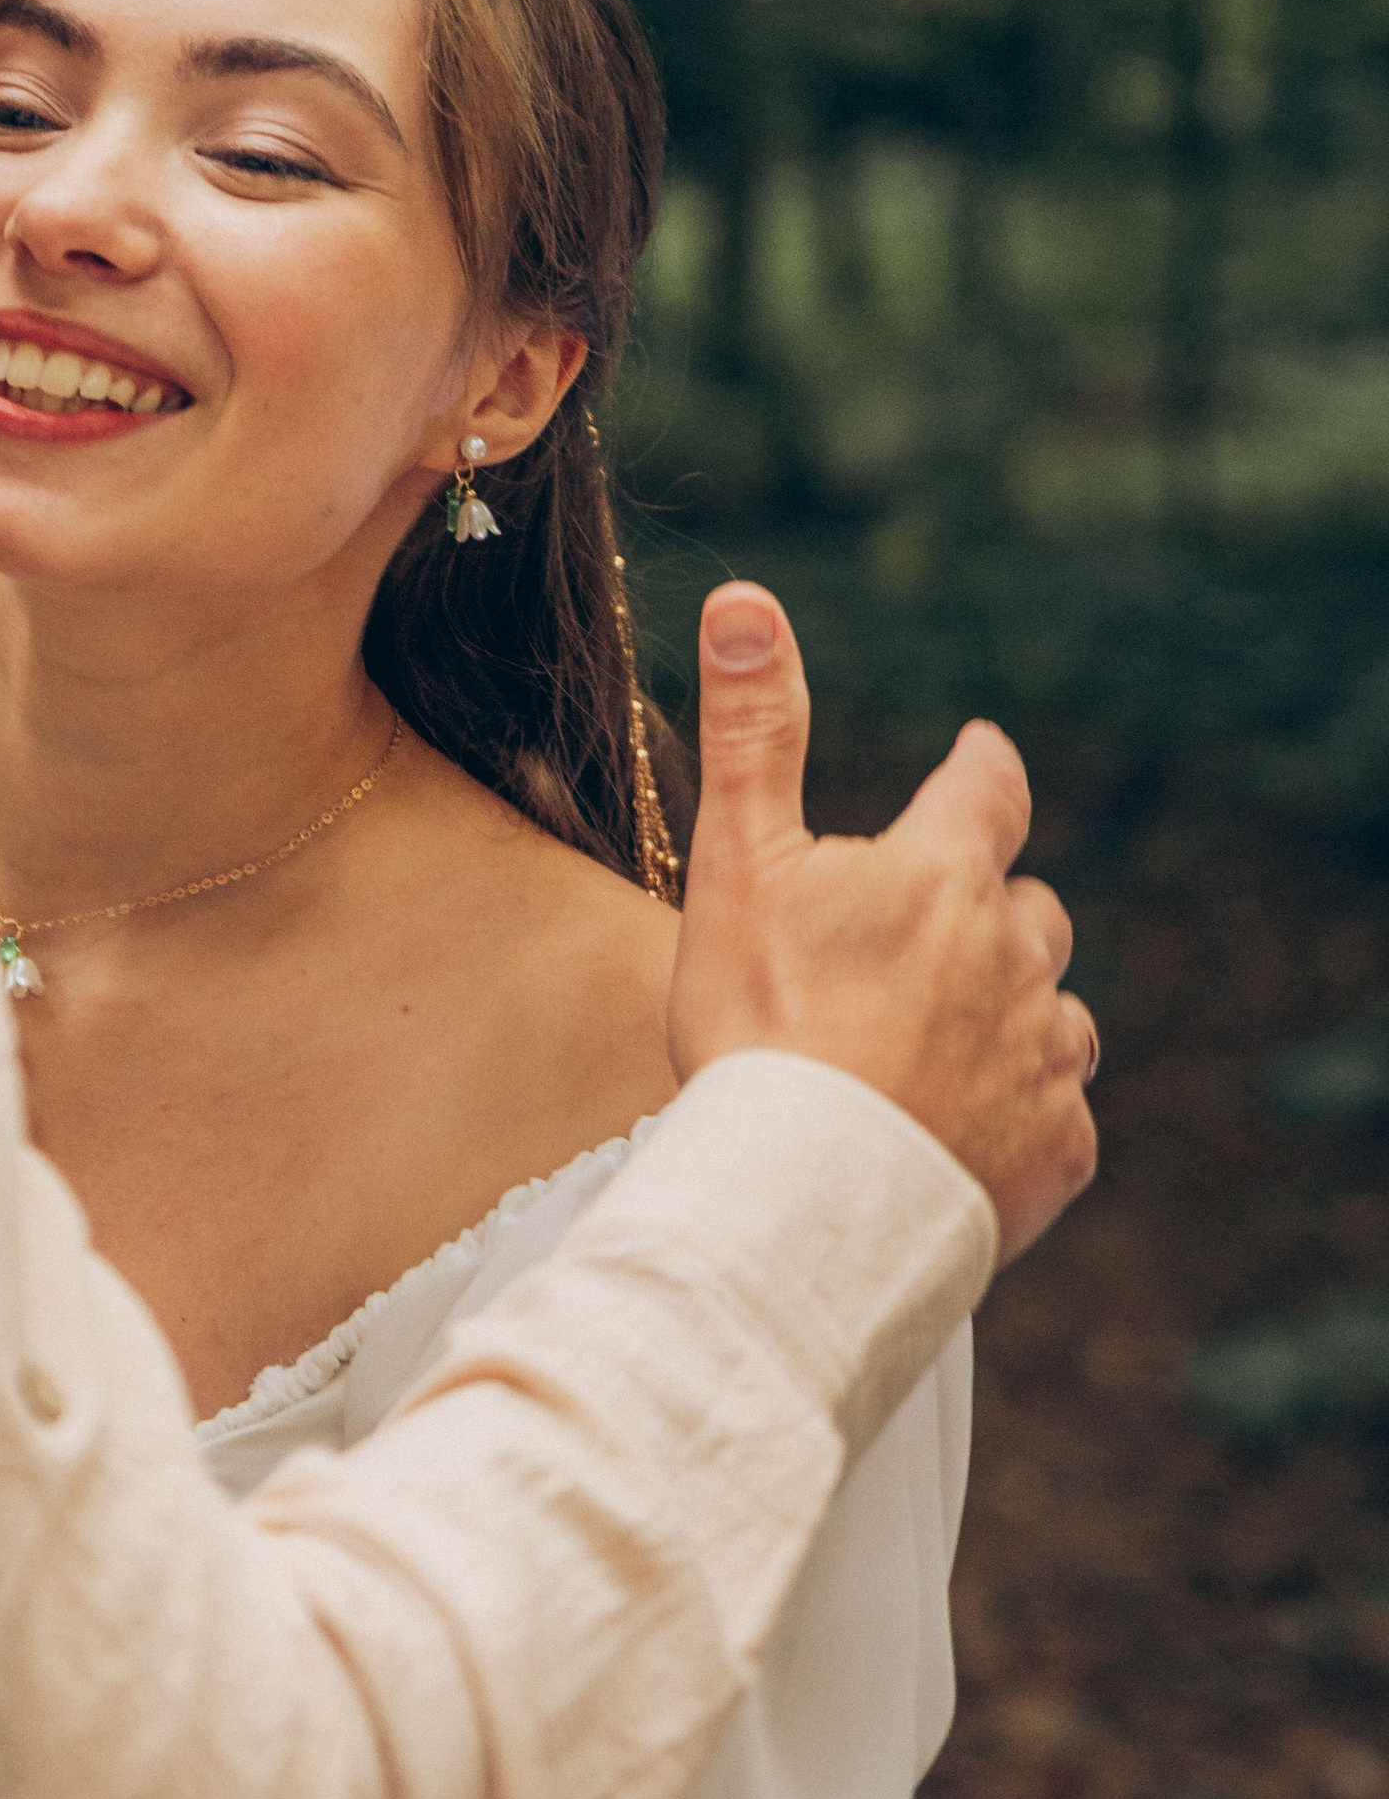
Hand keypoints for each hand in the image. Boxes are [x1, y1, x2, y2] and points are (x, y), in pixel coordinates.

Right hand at [667, 583, 1095, 1260]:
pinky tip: (965, 1133)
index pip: (988, 789)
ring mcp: (1046, 1059)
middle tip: (927, 943)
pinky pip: (1059, 1116)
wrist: (800, 1203)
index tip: (980, 755)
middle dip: (990, 913)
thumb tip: (745, 596)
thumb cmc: (758, 1030)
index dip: (982, 769)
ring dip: (1014, 1015)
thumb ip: (753, 730)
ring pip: (1054, 1014)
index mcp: (944, 879)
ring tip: (943, 1049)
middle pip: (1029, 909)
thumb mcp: (738, 865)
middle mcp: (1017, 958)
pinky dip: (1022, 1114)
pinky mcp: (1058, 1152)